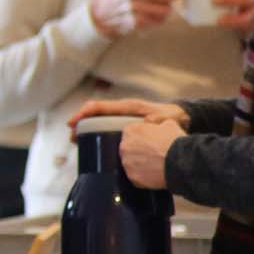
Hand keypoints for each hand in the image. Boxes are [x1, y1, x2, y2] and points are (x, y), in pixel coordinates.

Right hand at [70, 99, 189, 136]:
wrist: (181, 119)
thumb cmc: (172, 117)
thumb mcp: (165, 119)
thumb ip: (156, 121)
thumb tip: (146, 123)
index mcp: (128, 107)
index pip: (101, 107)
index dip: (84, 113)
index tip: (73, 123)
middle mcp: (122, 111)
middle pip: (96, 114)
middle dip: (81, 123)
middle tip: (72, 137)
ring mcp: (123, 118)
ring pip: (99, 121)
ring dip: (87, 130)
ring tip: (77, 142)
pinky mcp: (126, 126)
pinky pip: (107, 128)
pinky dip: (97, 134)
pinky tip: (93, 145)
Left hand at [119, 121, 183, 189]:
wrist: (181, 161)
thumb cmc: (174, 141)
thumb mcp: (169, 124)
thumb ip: (158, 125)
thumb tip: (160, 127)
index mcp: (130, 131)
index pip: (133, 133)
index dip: (144, 137)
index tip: (152, 142)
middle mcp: (124, 147)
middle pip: (130, 149)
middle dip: (140, 151)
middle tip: (154, 154)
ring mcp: (127, 163)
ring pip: (132, 163)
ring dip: (141, 164)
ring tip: (156, 165)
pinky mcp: (133, 177)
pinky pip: (137, 176)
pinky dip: (144, 176)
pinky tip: (155, 175)